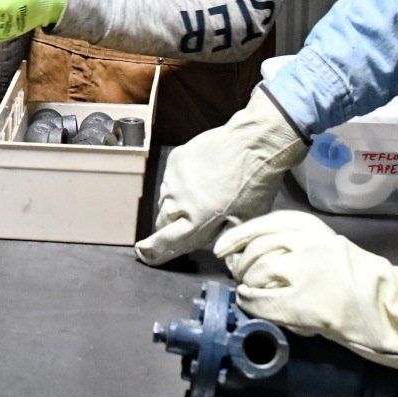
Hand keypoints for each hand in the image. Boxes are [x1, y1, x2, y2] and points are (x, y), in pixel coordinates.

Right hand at [134, 87, 306, 264]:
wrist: (253, 143)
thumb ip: (226, 237)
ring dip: (176, 204)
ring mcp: (175, 179)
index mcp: (197, 221)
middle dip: (169, 227)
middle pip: (162, 222)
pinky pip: (170, 179)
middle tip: (188, 222)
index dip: (152, 250)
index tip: (141, 253)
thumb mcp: (246, 220)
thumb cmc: (255, 184)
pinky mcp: (176, 160)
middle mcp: (180, 201)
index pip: (166, 241)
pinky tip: (200, 177)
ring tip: (199, 197)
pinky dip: (180, 183)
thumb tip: (215, 251)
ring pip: (166, 200)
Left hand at [217, 211, 397, 381]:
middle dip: (242, 265)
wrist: (391, 308)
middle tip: (242, 277)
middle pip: (254, 250)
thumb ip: (294, 242)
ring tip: (254, 293)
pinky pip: (260, 301)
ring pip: (254, 274)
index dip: (237, 238)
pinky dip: (252, 304)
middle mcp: (305, 244)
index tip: (223, 249)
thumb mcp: (327, 246)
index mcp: (311, 228)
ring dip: (247, 285)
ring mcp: (304, 272)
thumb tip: (250, 250)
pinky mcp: (302, 303)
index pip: (261, 225)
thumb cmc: (360, 280)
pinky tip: (255, 305)